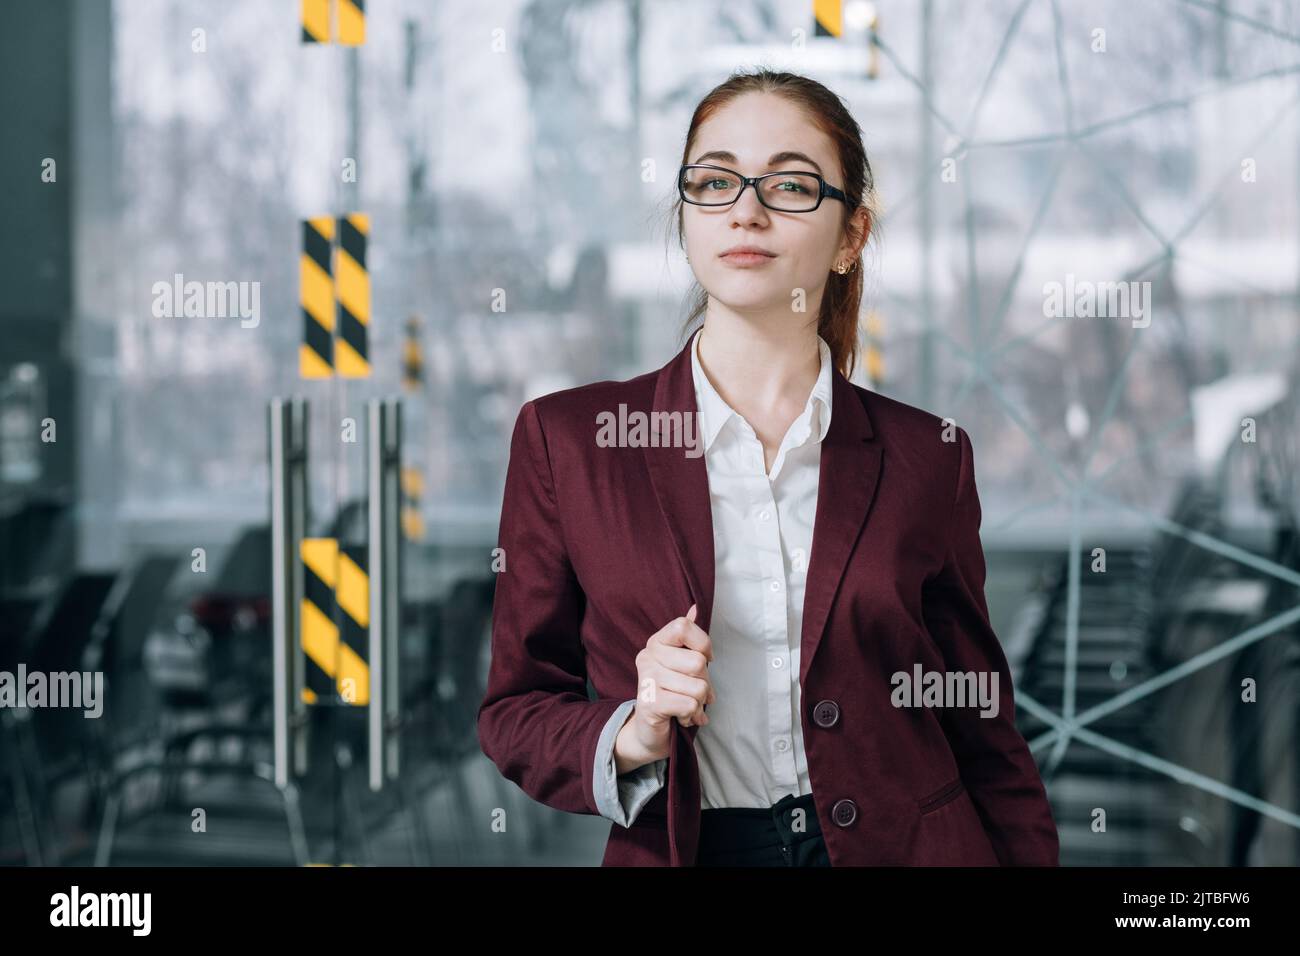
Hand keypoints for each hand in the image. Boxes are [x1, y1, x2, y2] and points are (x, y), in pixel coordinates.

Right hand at [615, 604, 715, 768]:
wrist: (649, 730)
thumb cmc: (672, 693)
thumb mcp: (682, 663)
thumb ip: (688, 637)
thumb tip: (695, 607)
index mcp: (656, 642)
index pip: (683, 626)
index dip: (702, 644)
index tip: (705, 659)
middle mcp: (647, 657)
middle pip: (697, 662)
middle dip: (704, 682)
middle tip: (693, 692)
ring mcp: (646, 680)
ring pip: (698, 687)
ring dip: (699, 702)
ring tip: (687, 706)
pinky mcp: (649, 703)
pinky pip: (689, 705)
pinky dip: (692, 715)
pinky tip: (681, 717)